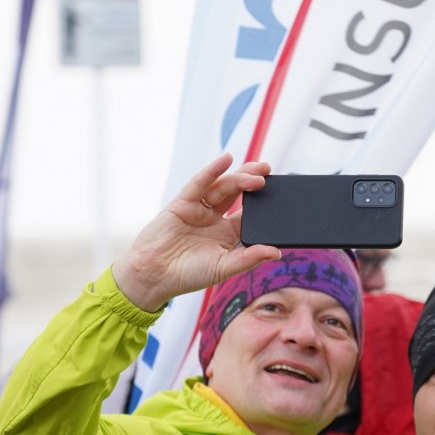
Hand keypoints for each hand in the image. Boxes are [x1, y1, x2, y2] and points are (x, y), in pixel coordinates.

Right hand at [112, 153, 280, 311]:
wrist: (154, 274)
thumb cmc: (187, 275)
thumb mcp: (224, 268)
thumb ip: (249, 258)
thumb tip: (277, 252)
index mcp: (227, 234)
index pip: (249, 214)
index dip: (263, 204)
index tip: (280, 194)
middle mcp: (214, 219)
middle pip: (238, 193)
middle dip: (253, 181)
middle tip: (269, 170)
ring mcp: (199, 208)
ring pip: (222, 186)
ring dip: (239, 176)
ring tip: (256, 172)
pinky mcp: (183, 202)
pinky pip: (200, 183)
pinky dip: (213, 170)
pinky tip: (226, 160)